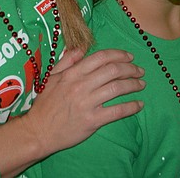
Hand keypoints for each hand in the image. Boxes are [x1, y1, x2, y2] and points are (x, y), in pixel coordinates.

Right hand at [22, 48, 145, 155]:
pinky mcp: (92, 121)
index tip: (129, 56)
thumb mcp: (51, 78)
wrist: (37, 131)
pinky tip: (139, 104)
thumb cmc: (44, 104)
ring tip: (141, 84)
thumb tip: (81, 48)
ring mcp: (87, 103)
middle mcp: (81, 85)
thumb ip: (66, 61)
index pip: (101, 57)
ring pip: (117, 88)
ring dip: (133, 84)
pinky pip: (117, 111)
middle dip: (130, 68)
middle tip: (139, 70)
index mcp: (72, 73)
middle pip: (113, 70)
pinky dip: (131, 106)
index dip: (118, 54)